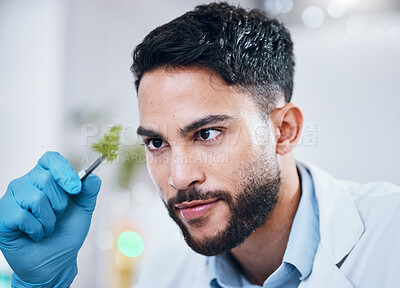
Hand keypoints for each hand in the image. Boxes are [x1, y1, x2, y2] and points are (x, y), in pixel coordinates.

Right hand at [0, 151, 100, 286]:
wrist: (55, 261)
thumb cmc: (66, 232)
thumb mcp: (84, 209)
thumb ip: (89, 190)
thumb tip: (91, 177)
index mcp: (45, 177)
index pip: (50, 159)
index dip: (63, 170)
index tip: (75, 189)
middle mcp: (26, 183)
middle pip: (45, 179)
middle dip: (60, 203)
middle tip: (58, 216)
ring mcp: (11, 198)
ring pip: (35, 198)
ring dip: (49, 220)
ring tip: (47, 227)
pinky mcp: (2, 216)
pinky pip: (23, 216)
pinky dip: (36, 230)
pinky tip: (35, 235)